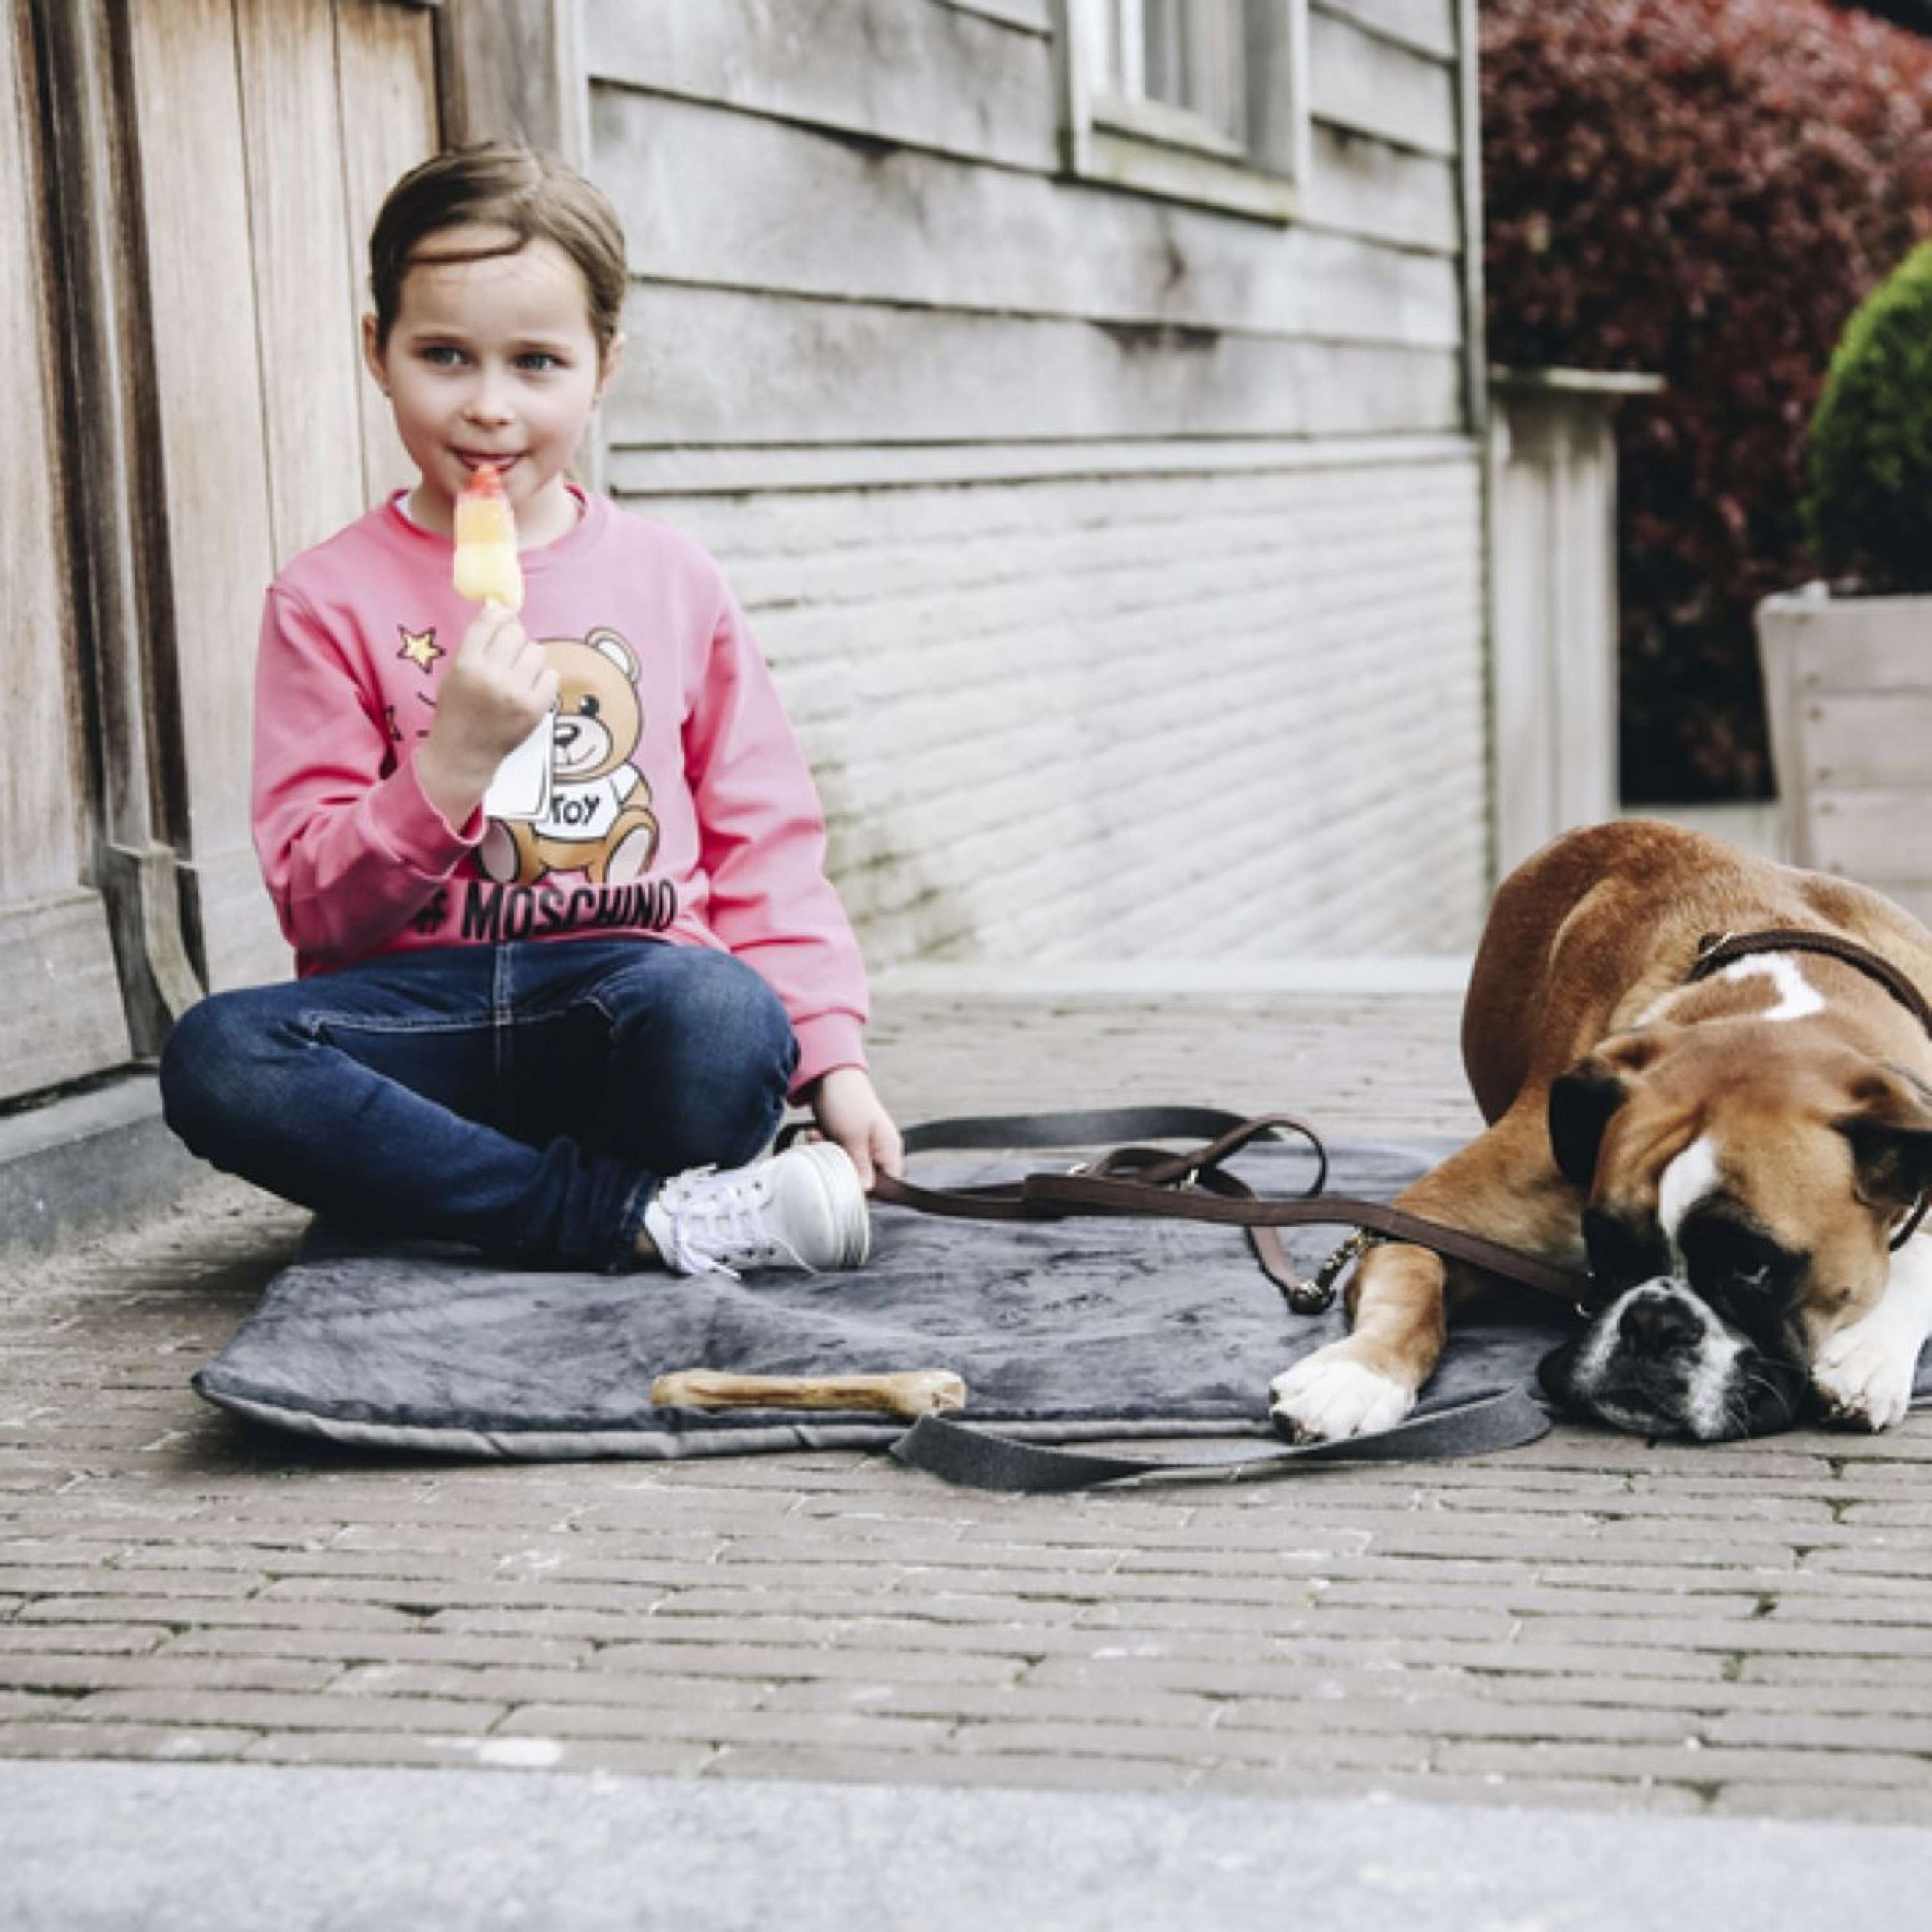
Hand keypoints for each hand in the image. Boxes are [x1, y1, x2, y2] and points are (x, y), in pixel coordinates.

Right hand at [416, 604, 557, 823]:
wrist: (464, 754)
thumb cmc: (458, 709)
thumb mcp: (455, 672)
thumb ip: (477, 643)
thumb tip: (502, 609)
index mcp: (466, 664)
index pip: (491, 621)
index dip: (500, 614)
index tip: (503, 617)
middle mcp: (491, 677)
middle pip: (517, 632)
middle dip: (513, 639)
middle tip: (508, 654)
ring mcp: (516, 693)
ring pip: (537, 651)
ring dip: (529, 659)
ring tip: (517, 675)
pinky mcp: (536, 709)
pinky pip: (552, 675)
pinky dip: (542, 680)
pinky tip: (529, 689)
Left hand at [808, 1066, 901, 1191]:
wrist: (827, 1074)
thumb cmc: (846, 1100)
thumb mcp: (853, 1136)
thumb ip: (860, 1166)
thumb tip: (866, 1192)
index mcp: (889, 1149)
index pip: (888, 1186)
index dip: (867, 1189)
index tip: (846, 1178)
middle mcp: (879, 1150)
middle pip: (862, 1178)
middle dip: (841, 1168)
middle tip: (828, 1148)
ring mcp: (861, 1145)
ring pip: (845, 1168)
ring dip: (829, 1156)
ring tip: (819, 1135)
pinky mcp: (844, 1141)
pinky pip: (834, 1156)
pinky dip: (823, 1147)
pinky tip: (816, 1132)